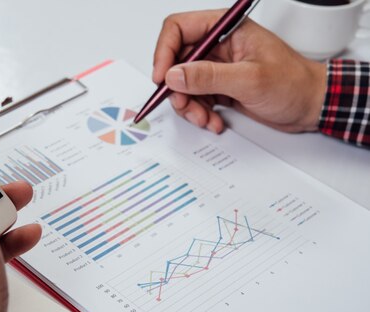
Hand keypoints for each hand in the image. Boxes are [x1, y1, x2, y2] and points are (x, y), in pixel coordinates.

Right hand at [153, 10, 326, 133]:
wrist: (311, 105)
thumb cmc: (293, 84)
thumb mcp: (249, 80)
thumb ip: (208, 76)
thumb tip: (175, 75)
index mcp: (226, 29)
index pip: (179, 29)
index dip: (165, 52)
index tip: (163, 77)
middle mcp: (218, 45)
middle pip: (176, 60)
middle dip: (177, 87)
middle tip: (184, 104)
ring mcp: (217, 67)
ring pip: (183, 84)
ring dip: (188, 105)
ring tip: (204, 118)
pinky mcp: (219, 87)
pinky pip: (195, 98)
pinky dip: (199, 113)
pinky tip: (213, 120)